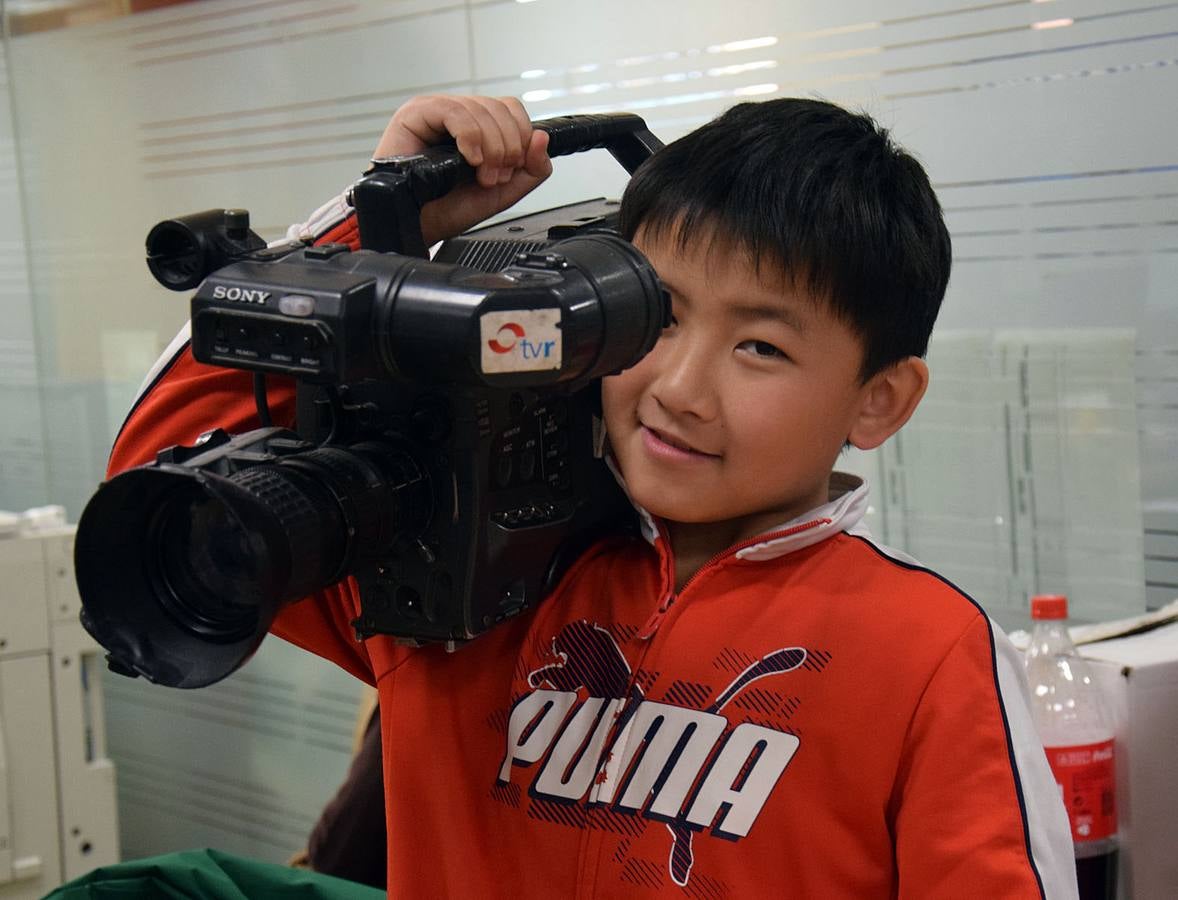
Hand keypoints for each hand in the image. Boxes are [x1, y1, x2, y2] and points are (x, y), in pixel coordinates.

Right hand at [373, 95, 551, 246]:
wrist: (419, 225)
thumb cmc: (450, 208)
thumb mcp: (504, 192)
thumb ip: (531, 169)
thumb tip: (542, 138)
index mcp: (480, 127)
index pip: (512, 110)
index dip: (521, 137)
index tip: (512, 168)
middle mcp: (461, 114)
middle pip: (502, 108)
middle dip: (507, 147)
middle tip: (494, 177)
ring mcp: (439, 111)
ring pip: (482, 110)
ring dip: (490, 148)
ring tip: (480, 175)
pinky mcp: (418, 113)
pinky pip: (454, 112)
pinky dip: (469, 137)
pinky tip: (468, 159)